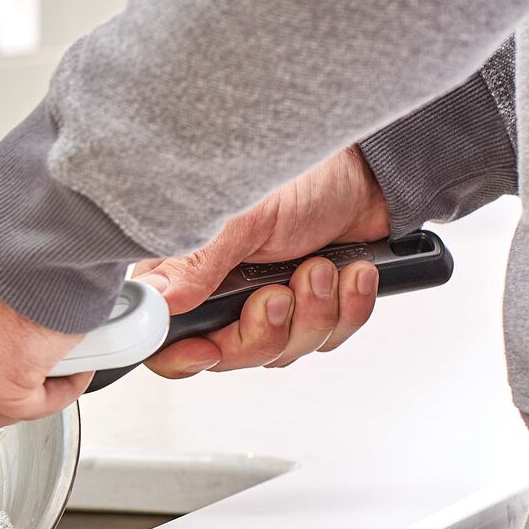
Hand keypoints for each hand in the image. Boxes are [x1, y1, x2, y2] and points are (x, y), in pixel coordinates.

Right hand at [134, 147, 389, 377]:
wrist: (369, 173)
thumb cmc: (301, 178)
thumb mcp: (241, 218)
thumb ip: (195, 262)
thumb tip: (160, 301)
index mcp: (188, 270)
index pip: (163, 339)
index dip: (181, 355)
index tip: (209, 348)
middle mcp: (222, 293)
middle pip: (227, 355)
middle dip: (263, 331)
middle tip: (279, 293)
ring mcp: (267, 304)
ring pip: (282, 351)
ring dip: (312, 312)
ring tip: (321, 266)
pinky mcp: (311, 309)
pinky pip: (326, 340)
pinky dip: (347, 309)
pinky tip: (349, 274)